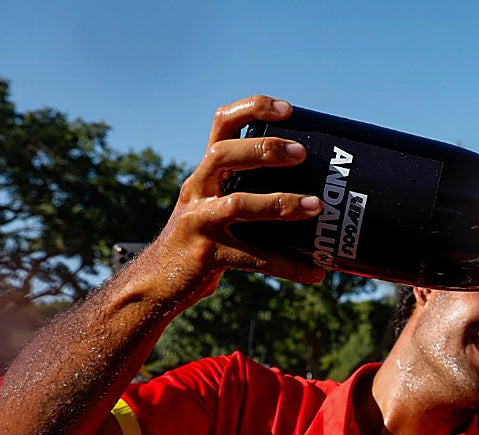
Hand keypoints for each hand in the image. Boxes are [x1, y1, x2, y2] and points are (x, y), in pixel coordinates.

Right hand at [140, 95, 325, 309]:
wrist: (159, 282)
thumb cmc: (205, 241)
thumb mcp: (218, 208)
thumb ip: (252, 194)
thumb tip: (319, 195)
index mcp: (206, 173)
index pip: (222, 125)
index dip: (252, 109)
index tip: (289, 110)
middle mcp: (198, 190)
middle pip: (223, 155)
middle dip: (263, 149)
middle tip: (302, 153)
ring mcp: (199, 222)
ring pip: (238, 204)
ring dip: (279, 203)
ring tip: (316, 206)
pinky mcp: (206, 256)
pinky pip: (253, 259)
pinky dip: (288, 266)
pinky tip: (315, 273)